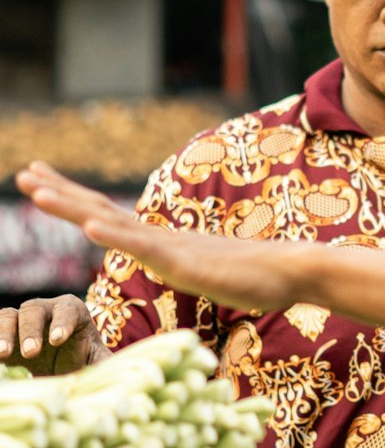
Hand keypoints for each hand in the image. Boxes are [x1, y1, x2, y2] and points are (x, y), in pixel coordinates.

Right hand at [0, 296, 109, 374]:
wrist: (60, 370)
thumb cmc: (83, 361)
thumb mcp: (97, 362)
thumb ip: (105, 363)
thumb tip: (124, 375)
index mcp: (72, 311)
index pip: (68, 310)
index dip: (62, 322)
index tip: (58, 339)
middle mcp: (45, 310)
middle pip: (34, 310)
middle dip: (31, 330)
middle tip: (32, 352)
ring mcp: (21, 322)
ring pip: (8, 317)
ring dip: (3, 333)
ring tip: (2, 354)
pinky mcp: (4, 336)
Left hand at [16, 161, 307, 312]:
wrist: (294, 270)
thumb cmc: (259, 276)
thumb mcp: (209, 274)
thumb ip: (190, 267)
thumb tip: (181, 269)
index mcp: (163, 243)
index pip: (109, 216)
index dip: (74, 199)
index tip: (41, 182)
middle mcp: (161, 238)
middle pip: (101, 210)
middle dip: (59, 193)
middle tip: (22, 171)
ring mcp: (172, 248)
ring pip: (113, 224)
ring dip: (72, 207)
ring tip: (35, 190)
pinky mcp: (186, 263)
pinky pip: (144, 249)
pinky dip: (115, 236)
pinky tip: (89, 226)